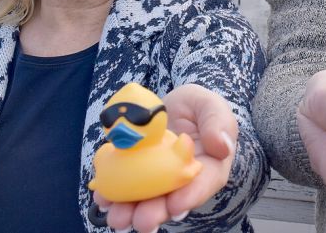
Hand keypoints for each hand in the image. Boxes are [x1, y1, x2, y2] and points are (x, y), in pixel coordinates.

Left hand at [94, 84, 237, 231]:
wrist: (167, 106)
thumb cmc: (195, 106)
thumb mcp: (210, 104)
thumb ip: (218, 121)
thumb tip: (222, 147)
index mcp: (209, 165)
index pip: (204, 183)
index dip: (191, 196)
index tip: (176, 205)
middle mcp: (183, 179)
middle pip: (172, 200)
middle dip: (156, 212)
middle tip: (143, 221)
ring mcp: (157, 180)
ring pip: (146, 200)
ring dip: (131, 211)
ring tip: (118, 218)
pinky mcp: (135, 175)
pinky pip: (123, 188)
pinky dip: (111, 195)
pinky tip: (103, 198)